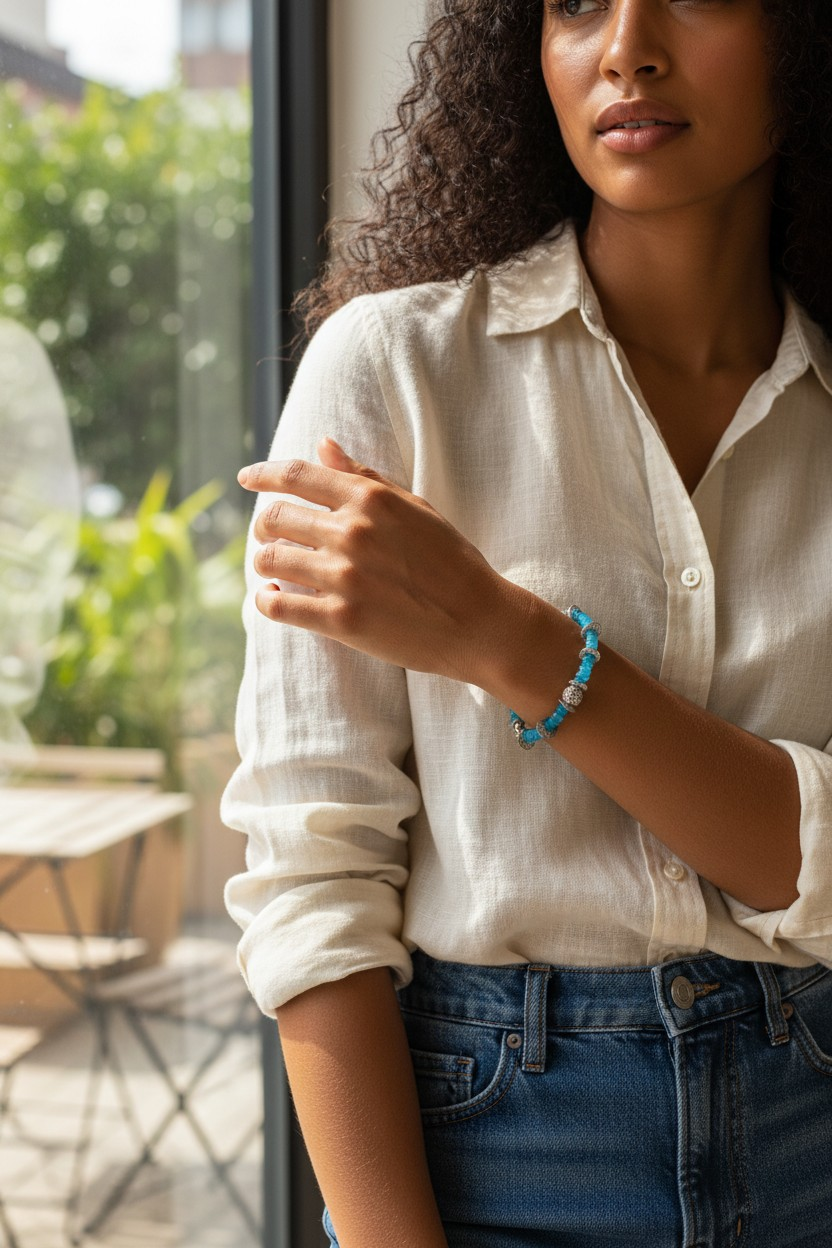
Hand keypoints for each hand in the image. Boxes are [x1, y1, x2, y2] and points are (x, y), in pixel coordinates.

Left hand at [239, 437, 522, 684]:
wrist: (480, 622)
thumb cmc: (451, 562)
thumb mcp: (415, 507)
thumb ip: (365, 476)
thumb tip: (322, 445)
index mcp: (370, 499)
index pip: (296, 475)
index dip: (263, 473)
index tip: (246, 477)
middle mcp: (352, 533)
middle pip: (275, 517)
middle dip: (265, 525)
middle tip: (271, 537)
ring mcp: (344, 578)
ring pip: (269, 560)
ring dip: (265, 563)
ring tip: (276, 570)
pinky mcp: (341, 620)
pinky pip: (278, 607)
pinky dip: (267, 602)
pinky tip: (273, 599)